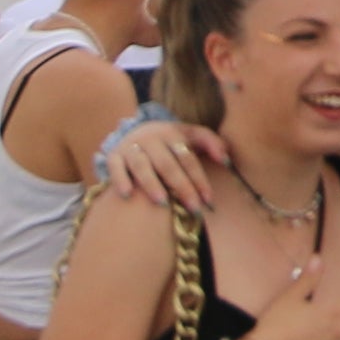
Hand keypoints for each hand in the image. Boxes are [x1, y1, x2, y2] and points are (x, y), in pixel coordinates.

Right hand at [100, 118, 232, 212]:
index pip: (188, 159)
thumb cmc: (171, 141)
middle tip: (193, 208)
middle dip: (182, 187)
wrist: (136, 131)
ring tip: (163, 203)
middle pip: (167, 165)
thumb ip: (211, 142)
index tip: (208, 200)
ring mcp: (130, 147)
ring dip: (151, 184)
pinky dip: (120, 180)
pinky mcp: (113, 156)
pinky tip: (128, 195)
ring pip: (141, 166)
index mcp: (172, 133)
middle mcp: (151, 139)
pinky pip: (115, 167)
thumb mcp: (191, 135)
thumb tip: (226, 158)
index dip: (199, 179)